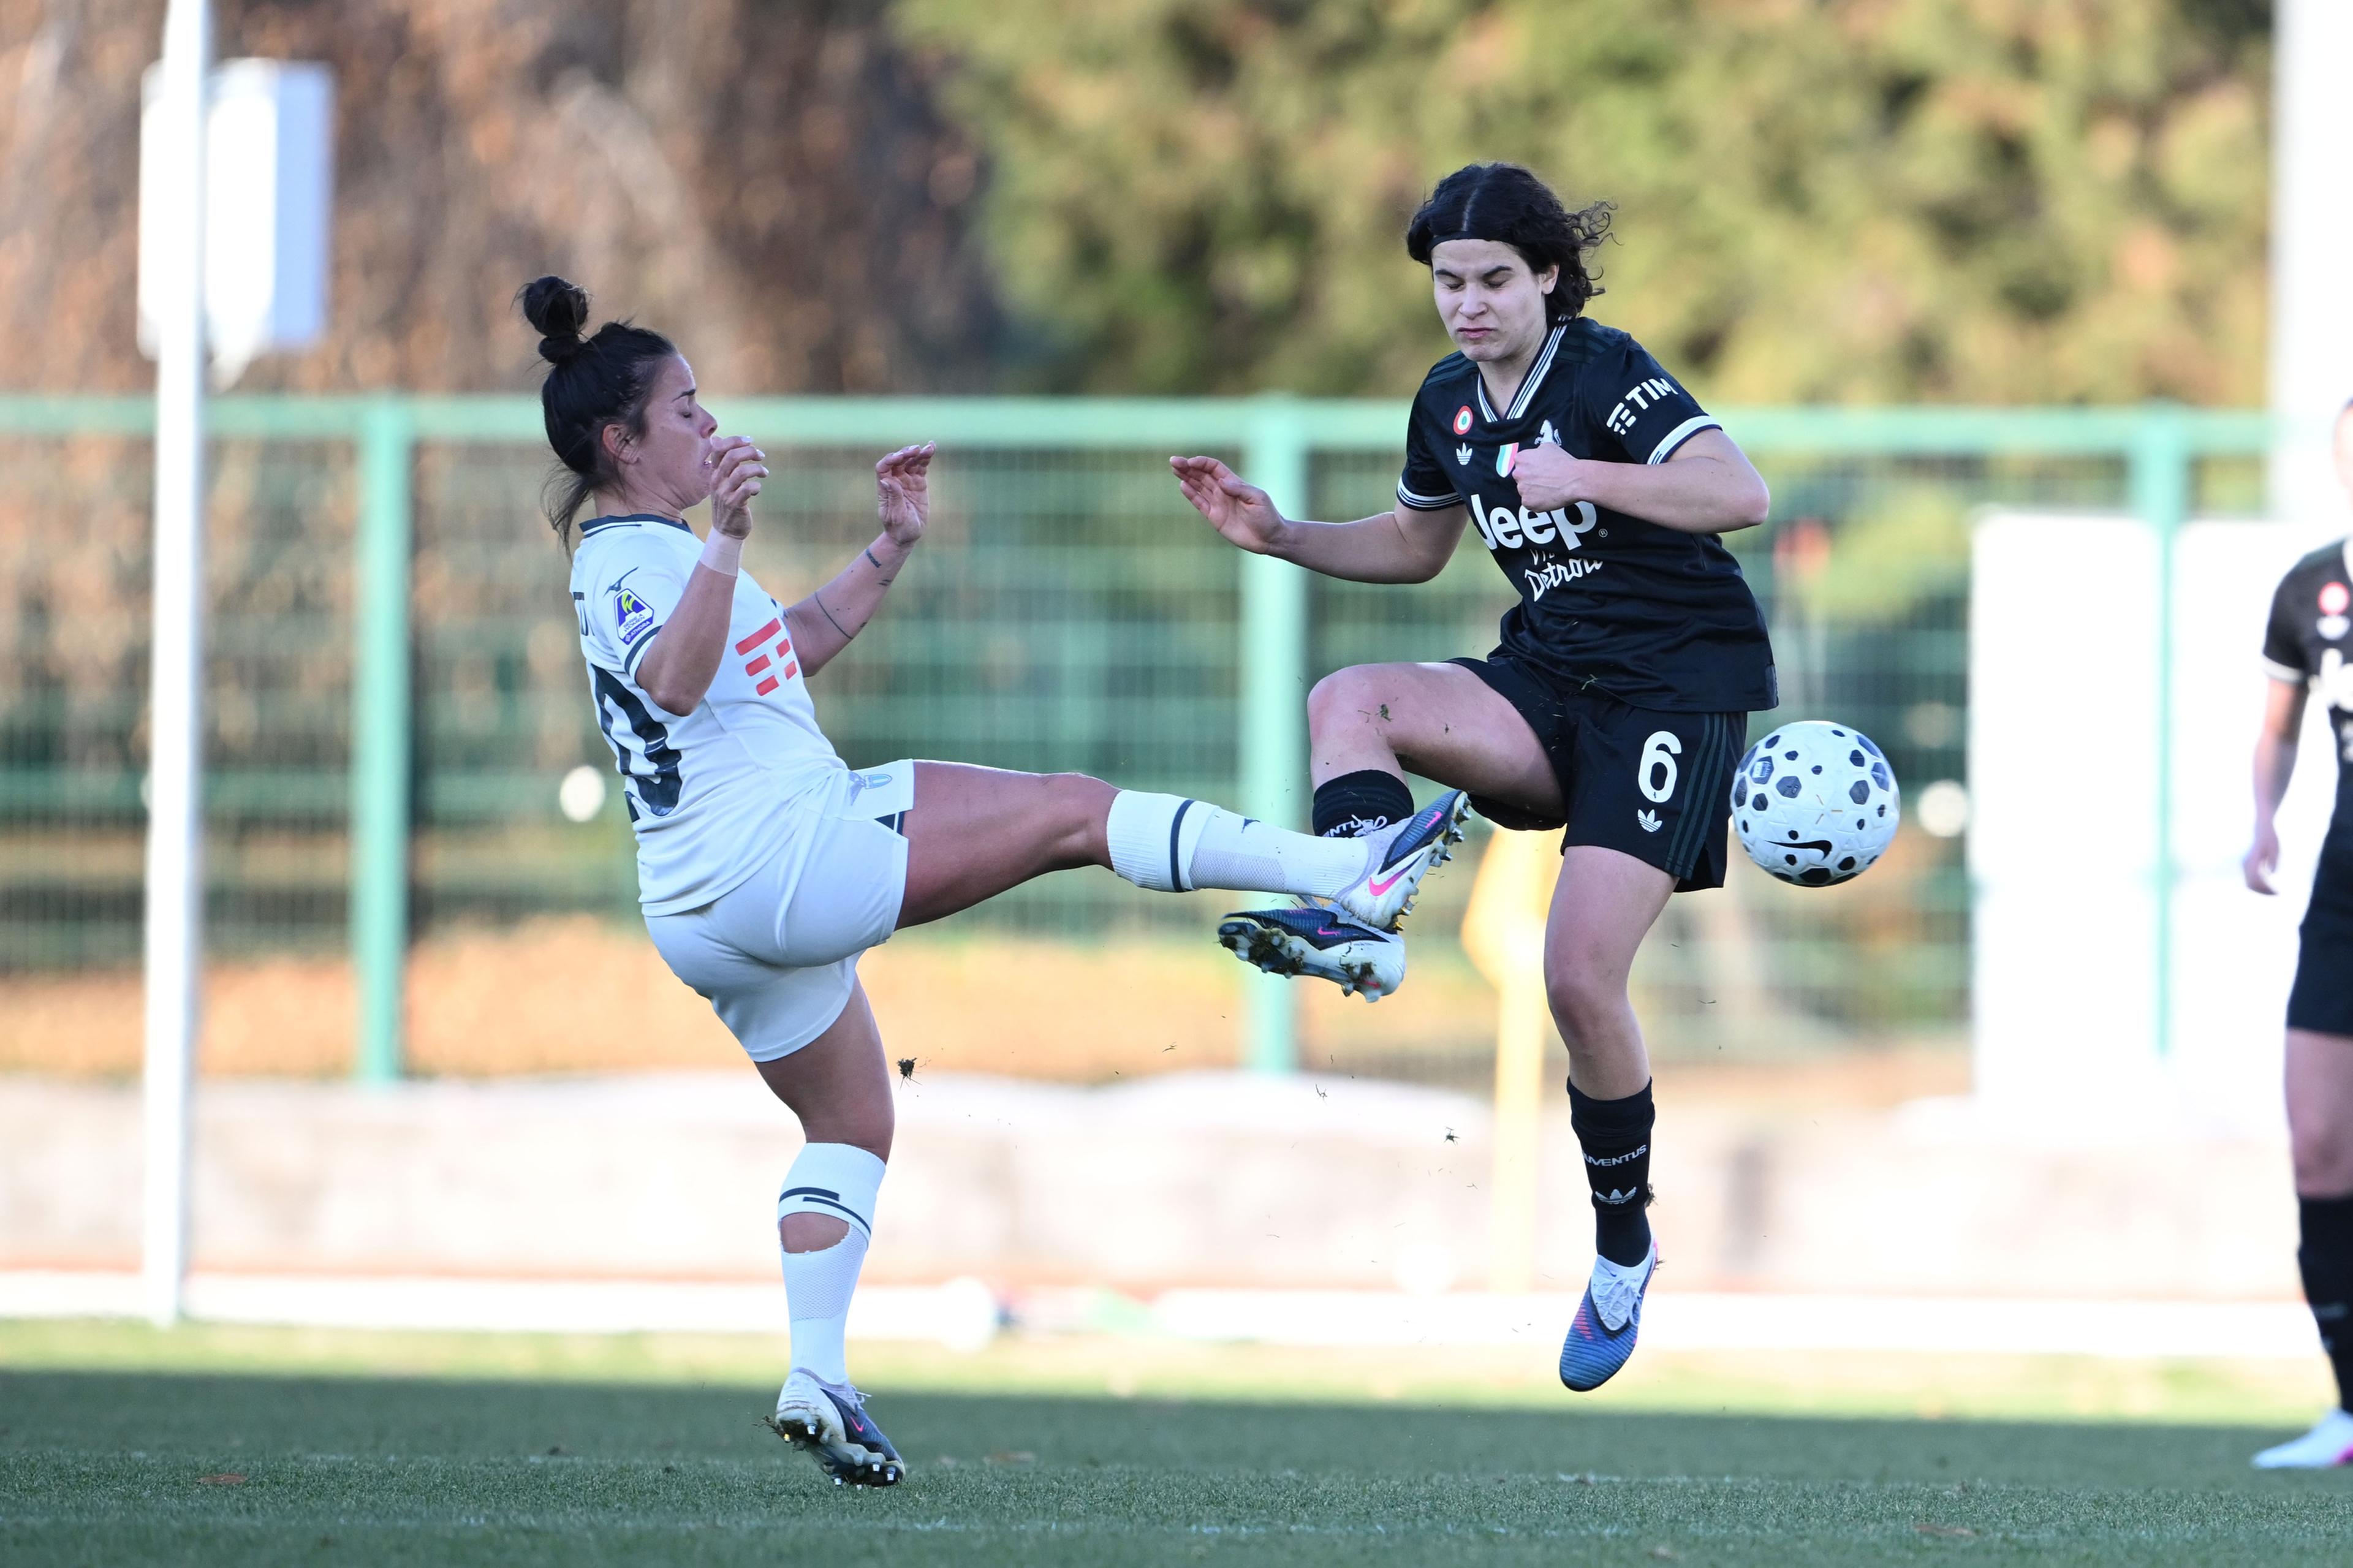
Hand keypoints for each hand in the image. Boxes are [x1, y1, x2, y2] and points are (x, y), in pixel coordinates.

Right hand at [706, 435, 766, 538]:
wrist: (726, 530)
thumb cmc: (727, 502)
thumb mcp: (721, 481)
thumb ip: (722, 461)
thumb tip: (717, 438)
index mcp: (714, 472)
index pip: (719, 448)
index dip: (735, 441)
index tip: (750, 441)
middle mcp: (717, 481)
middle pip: (732, 457)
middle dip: (750, 452)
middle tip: (761, 456)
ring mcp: (724, 493)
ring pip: (742, 472)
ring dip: (757, 469)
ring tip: (764, 473)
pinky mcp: (734, 504)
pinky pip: (747, 489)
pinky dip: (756, 486)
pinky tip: (757, 489)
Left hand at [876, 443, 933, 546]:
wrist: (908, 535)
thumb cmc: (899, 528)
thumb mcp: (896, 515)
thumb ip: (893, 497)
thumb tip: (886, 480)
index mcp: (885, 487)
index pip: (883, 468)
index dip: (890, 460)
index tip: (900, 457)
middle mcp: (894, 480)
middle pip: (898, 461)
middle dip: (906, 453)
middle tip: (916, 450)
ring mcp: (907, 480)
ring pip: (911, 461)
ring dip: (918, 453)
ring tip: (929, 448)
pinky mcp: (918, 482)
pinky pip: (921, 466)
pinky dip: (926, 458)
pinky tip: (931, 449)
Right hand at [1170, 455, 1284, 553]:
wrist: (1269, 538)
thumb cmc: (1267, 516)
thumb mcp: (1257, 499)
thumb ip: (1239, 490)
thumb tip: (1222, 482)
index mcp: (1235, 483)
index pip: (1214, 468)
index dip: (1202, 463)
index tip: (1190, 462)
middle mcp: (1224, 491)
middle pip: (1203, 475)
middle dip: (1188, 467)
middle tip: (1174, 461)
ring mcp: (1218, 503)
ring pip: (1198, 487)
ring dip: (1186, 477)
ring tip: (1174, 469)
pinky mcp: (1214, 517)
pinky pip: (1200, 503)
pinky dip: (1191, 495)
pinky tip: (1182, 485)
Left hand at [1506, 443, 1596, 511]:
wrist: (1574, 480)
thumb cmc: (1564, 464)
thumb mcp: (1549, 447)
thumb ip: (1537, 452)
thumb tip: (1536, 455)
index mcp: (1521, 459)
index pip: (1520, 463)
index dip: (1531, 467)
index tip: (1538, 470)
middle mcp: (1518, 474)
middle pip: (1521, 478)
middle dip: (1530, 479)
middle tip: (1544, 480)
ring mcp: (1522, 489)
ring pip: (1525, 491)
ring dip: (1534, 491)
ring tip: (1548, 488)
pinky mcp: (1528, 503)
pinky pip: (1530, 503)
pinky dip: (1537, 501)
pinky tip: (1548, 496)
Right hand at [2245, 822, 2280, 894]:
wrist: (2261, 829)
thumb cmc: (2270, 838)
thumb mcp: (2275, 848)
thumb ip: (2273, 860)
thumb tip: (2272, 873)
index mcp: (2253, 859)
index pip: (2256, 879)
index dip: (2265, 888)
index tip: (2277, 892)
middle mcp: (2246, 863)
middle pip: (2252, 883)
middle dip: (2264, 891)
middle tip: (2277, 894)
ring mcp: (2245, 865)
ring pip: (2250, 883)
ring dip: (2261, 889)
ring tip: (2273, 891)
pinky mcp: (2248, 865)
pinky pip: (2251, 879)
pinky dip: (2259, 885)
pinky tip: (2269, 884)